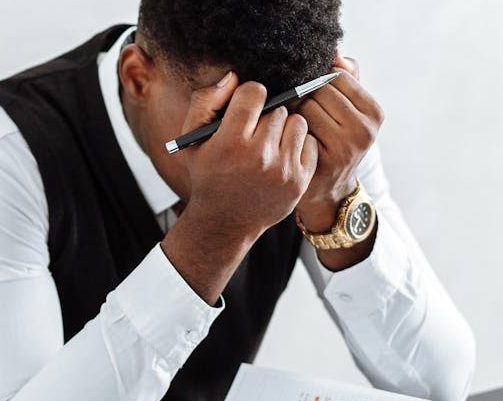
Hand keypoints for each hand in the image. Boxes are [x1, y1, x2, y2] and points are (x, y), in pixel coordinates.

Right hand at [180, 72, 318, 240]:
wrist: (225, 222)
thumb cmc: (208, 175)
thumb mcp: (193, 139)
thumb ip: (206, 101)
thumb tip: (234, 77)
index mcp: (230, 143)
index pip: (255, 92)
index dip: (248, 97)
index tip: (245, 109)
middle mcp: (259, 156)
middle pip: (278, 107)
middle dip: (267, 115)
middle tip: (256, 131)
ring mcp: (282, 170)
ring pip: (297, 122)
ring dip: (285, 128)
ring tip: (270, 142)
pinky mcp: (299, 181)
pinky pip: (310, 142)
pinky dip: (298, 145)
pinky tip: (282, 155)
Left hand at [295, 56, 384, 232]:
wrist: (329, 190)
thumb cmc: (335, 142)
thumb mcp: (349, 110)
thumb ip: (346, 77)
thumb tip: (335, 53)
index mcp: (374, 113)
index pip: (337, 76)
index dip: (318, 82)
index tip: (313, 96)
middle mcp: (365, 131)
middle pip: (320, 90)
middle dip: (305, 96)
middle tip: (300, 112)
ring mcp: (345, 149)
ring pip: (306, 107)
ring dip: (294, 112)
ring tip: (296, 126)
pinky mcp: (323, 162)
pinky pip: (296, 129)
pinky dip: (289, 131)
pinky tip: (291, 140)